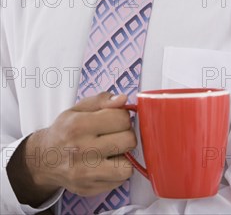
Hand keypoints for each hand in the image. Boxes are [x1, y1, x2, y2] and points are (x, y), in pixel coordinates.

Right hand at [7, 92, 135, 205]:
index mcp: (79, 125)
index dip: (123, 116)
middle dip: (126, 134)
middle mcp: (82, 150)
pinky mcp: (89, 189)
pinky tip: (106, 163)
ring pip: (127, 167)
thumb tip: (123, 100)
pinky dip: (117, 171)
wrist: (44, 160)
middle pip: (128, 141)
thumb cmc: (64, 131)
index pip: (122, 118)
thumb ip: (102, 100)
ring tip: (114, 151)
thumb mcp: (78, 108)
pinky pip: (119, 181)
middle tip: (116, 134)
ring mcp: (86, 173)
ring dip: (124, 157)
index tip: (115, 118)